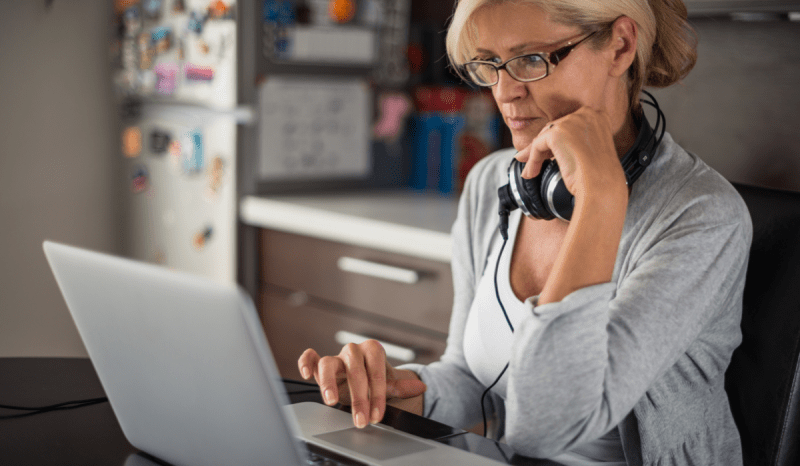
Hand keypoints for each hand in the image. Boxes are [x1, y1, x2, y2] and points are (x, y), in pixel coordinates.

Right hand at [298, 341, 426, 427]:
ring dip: (329, 382)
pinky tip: (306, 374)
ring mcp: (336, 356)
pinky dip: (306, 362)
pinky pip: (310, 357)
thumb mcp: (390, 385)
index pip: (376, 371)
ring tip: (332, 400)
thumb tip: (420, 387)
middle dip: (359, 397)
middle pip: (355, 370)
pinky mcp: (320, 364)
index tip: (377, 415)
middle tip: (360, 419)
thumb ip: (401, 386)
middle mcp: (353, 351)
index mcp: (373, 350)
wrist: (364, 378)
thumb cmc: (375, 381)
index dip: (377, 394)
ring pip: (329, 362)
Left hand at [514, 107, 626, 201]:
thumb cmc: (600, 176)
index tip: (549, 156)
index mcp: (597, 117)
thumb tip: (548, 149)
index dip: (557, 143)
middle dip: (543, 148)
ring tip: (530, 171)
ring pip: (544, 138)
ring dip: (534, 156)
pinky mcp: (556, 134)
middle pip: (554, 130)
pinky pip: (537, 146)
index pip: (569, 127)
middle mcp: (585, 115)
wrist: (602, 185)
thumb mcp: (588, 153)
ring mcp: (571, 122)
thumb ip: (572, 144)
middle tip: (534, 164)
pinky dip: (533, 160)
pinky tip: (532, 172)